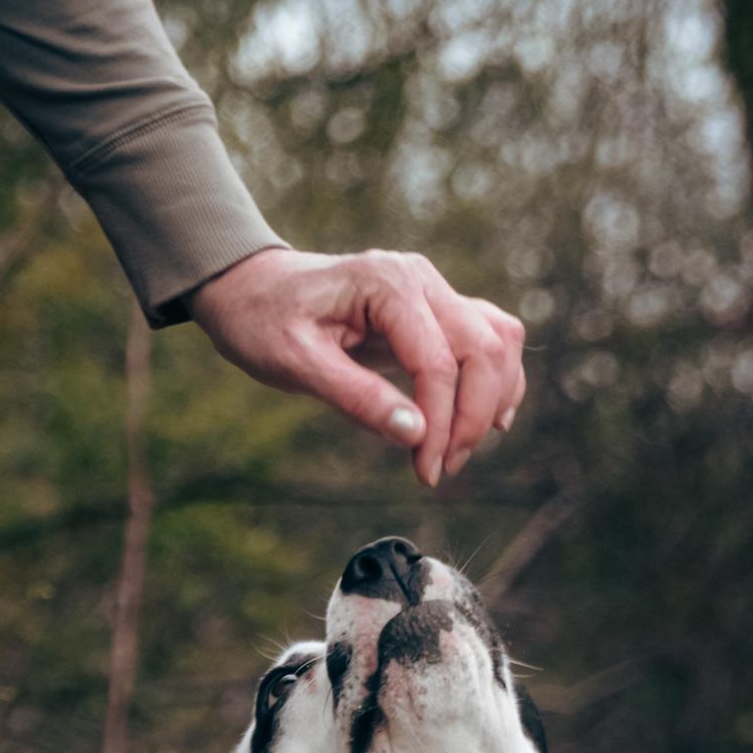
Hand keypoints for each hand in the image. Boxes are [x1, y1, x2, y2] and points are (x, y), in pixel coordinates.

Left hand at [188, 247, 525, 486]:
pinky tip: (484, 421)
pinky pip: (491, 340)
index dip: (440, 425)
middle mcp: (420, 279)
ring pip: (499, 341)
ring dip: (492, 401)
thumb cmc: (264, 321)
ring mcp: (433, 291)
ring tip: (455, 451)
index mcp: (387, 283)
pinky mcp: (437, 310)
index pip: (438, 362)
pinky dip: (497, 381)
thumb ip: (356, 398)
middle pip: (484, 350)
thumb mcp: (296, 363)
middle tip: (441, 468)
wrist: (252, 289)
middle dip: (471, 419)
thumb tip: (416, 434)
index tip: (426, 473)